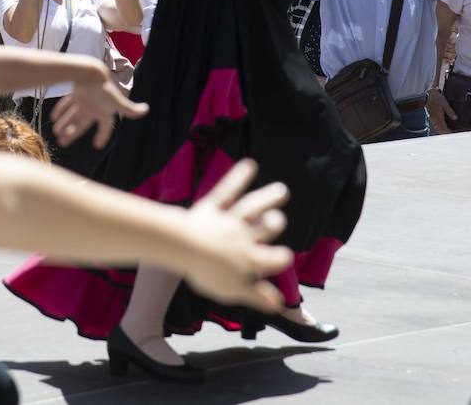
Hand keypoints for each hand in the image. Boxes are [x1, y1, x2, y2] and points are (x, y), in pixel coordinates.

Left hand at [50, 64, 148, 148]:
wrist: (90, 70)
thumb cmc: (104, 88)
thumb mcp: (117, 101)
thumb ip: (130, 109)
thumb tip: (147, 110)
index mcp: (105, 110)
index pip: (106, 126)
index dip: (102, 135)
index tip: (97, 145)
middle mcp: (95, 106)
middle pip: (82, 123)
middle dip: (73, 133)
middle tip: (63, 142)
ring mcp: (85, 99)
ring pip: (73, 114)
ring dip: (64, 123)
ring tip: (56, 133)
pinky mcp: (75, 92)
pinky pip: (66, 103)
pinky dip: (60, 110)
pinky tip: (53, 117)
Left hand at [177, 159, 292, 311]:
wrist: (186, 247)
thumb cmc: (206, 271)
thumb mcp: (233, 290)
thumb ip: (257, 296)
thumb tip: (279, 304)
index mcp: (249, 258)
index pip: (273, 258)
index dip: (280, 258)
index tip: (284, 256)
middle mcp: (243, 236)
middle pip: (265, 228)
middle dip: (274, 223)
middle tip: (278, 219)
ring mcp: (228, 220)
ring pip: (252, 207)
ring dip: (267, 198)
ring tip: (280, 191)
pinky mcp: (211, 207)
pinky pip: (227, 190)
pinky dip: (239, 177)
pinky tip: (249, 165)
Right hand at [427, 87, 455, 133]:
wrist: (427, 94)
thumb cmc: (437, 98)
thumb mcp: (445, 104)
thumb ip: (449, 111)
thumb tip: (455, 118)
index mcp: (438, 116)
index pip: (444, 127)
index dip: (448, 132)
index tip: (452, 135)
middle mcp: (435, 119)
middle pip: (440, 129)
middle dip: (445, 133)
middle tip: (450, 136)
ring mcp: (432, 118)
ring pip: (437, 127)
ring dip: (441, 131)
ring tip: (446, 133)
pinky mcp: (431, 116)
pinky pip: (435, 124)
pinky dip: (439, 127)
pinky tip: (440, 127)